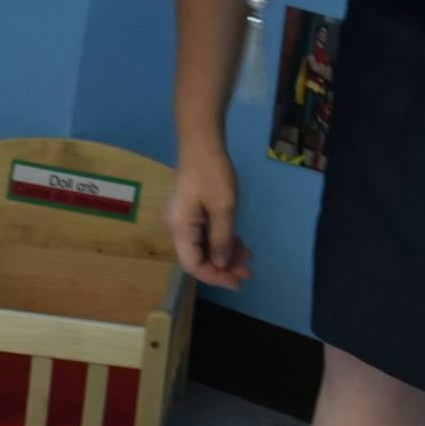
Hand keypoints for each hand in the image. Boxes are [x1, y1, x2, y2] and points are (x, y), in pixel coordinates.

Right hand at [167, 145, 252, 289]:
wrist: (202, 143)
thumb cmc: (212, 174)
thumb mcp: (223, 208)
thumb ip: (222, 239)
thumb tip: (220, 264)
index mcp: (179, 229)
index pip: (192, 264)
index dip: (214, 277)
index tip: (237, 282)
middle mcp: (177, 227)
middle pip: (197, 257)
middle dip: (223, 267)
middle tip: (248, 272)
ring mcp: (183, 219)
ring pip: (203, 246)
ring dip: (224, 254)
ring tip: (248, 259)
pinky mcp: (190, 211)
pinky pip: (204, 233)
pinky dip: (221, 240)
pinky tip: (239, 244)